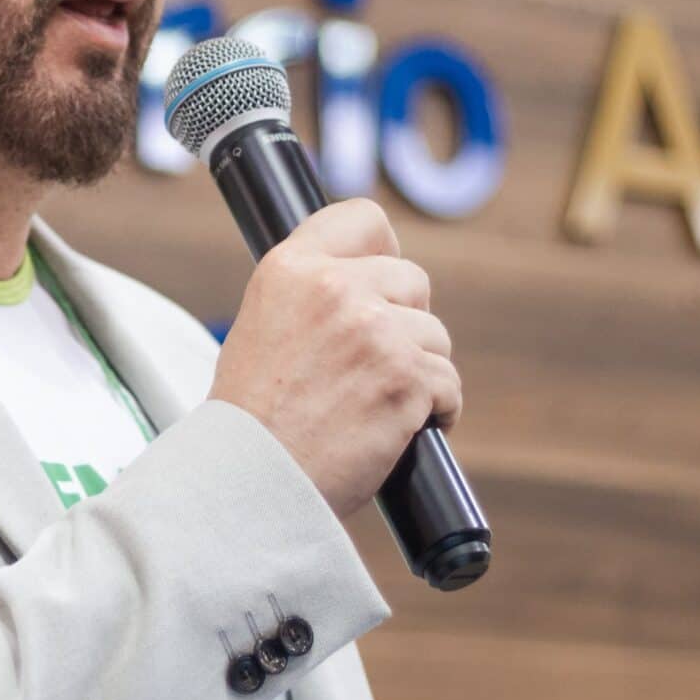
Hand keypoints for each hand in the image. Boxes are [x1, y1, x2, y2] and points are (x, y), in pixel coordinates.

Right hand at [205, 199, 459, 517]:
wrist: (250, 480)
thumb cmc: (254, 418)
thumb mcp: (263, 325)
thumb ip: (312, 294)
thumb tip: (371, 284)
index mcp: (292, 268)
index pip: (363, 219)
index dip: (382, 251)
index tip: (382, 282)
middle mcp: (334, 289)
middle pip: (413, 281)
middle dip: (405, 322)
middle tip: (373, 365)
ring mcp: (375, 332)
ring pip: (436, 336)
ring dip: (420, 371)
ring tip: (377, 404)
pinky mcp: (407, 378)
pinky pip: (449, 384)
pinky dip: (437, 411)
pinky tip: (402, 428)